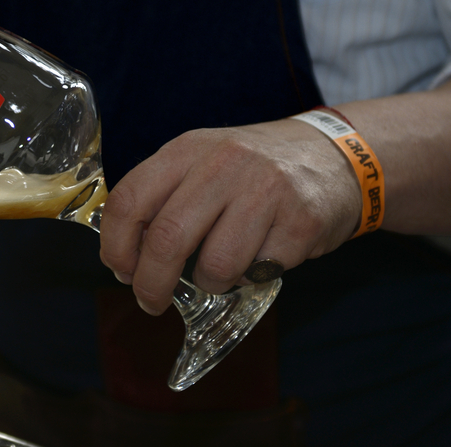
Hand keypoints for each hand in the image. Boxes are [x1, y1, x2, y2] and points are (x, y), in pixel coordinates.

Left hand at [99, 118, 361, 315]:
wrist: (334, 153)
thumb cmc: (252, 168)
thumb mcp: (202, 161)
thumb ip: (163, 197)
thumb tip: (124, 255)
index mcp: (187, 149)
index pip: (130, 199)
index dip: (116, 244)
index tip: (120, 269)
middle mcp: (224, 163)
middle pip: (167, 238)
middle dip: (151, 283)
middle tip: (151, 301)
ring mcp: (266, 189)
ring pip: (216, 265)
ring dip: (211, 283)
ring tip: (220, 272)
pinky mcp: (302, 220)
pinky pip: (260, 272)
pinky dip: (253, 277)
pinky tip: (261, 256)